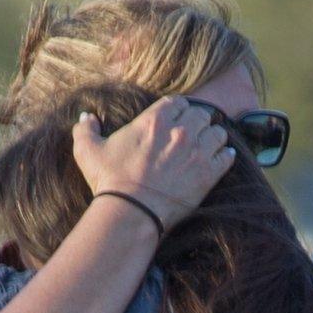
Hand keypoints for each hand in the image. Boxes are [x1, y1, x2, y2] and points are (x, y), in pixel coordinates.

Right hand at [72, 96, 235, 230]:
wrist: (131, 210)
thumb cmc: (110, 180)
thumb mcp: (88, 151)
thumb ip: (85, 129)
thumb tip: (86, 116)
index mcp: (155, 120)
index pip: (178, 102)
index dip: (179, 108)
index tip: (178, 116)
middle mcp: (181, 131)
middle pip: (201, 115)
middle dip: (198, 121)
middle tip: (194, 131)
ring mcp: (197, 151)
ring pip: (218, 133)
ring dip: (213, 137)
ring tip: (209, 143)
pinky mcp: (209, 173)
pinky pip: (227, 156)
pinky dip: (225, 156)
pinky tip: (221, 158)